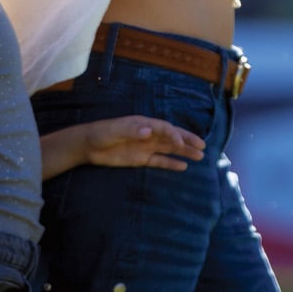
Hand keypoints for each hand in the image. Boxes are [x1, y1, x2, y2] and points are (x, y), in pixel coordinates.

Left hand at [84, 116, 206, 171]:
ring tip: (199, 157)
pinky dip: (171, 163)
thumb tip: (148, 131)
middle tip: (202, 146)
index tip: (179, 143)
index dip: (173, 135)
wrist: (90, 145)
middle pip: (172, 137)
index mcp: (144, 124)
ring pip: (169, 149)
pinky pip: (160, 161)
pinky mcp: (141, 159)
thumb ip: (131, 130)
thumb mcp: (115, 130)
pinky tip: (183, 167)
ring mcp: (146, 147)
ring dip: (184, 152)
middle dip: (187, 141)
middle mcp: (149, 135)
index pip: (164, 129)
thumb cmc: (102, 133)